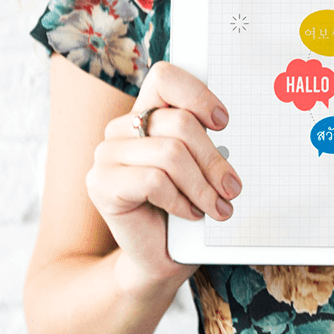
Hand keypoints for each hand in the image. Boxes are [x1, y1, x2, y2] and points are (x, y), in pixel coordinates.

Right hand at [85, 61, 241, 290]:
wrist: (159, 257)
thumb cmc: (184, 207)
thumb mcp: (200, 168)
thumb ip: (204, 141)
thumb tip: (227, 126)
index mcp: (146, 113)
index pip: (165, 76)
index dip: (197, 94)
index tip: (222, 122)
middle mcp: (121, 128)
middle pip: (179, 123)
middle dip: (213, 159)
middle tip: (232, 187)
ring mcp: (106, 154)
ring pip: (171, 154)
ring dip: (202, 186)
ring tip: (217, 206)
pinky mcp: (100, 184)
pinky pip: (153, 181)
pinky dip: (181, 201)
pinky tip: (190, 214)